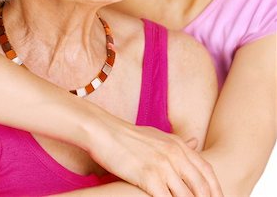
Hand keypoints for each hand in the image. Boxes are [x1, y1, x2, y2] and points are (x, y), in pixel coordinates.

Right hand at [87, 115, 222, 196]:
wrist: (105, 132)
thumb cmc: (129, 136)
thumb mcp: (158, 135)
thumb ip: (178, 142)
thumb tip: (196, 142)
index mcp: (178, 144)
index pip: (206, 170)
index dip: (216, 189)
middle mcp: (175, 154)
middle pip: (202, 185)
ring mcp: (163, 166)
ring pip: (187, 196)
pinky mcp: (149, 177)